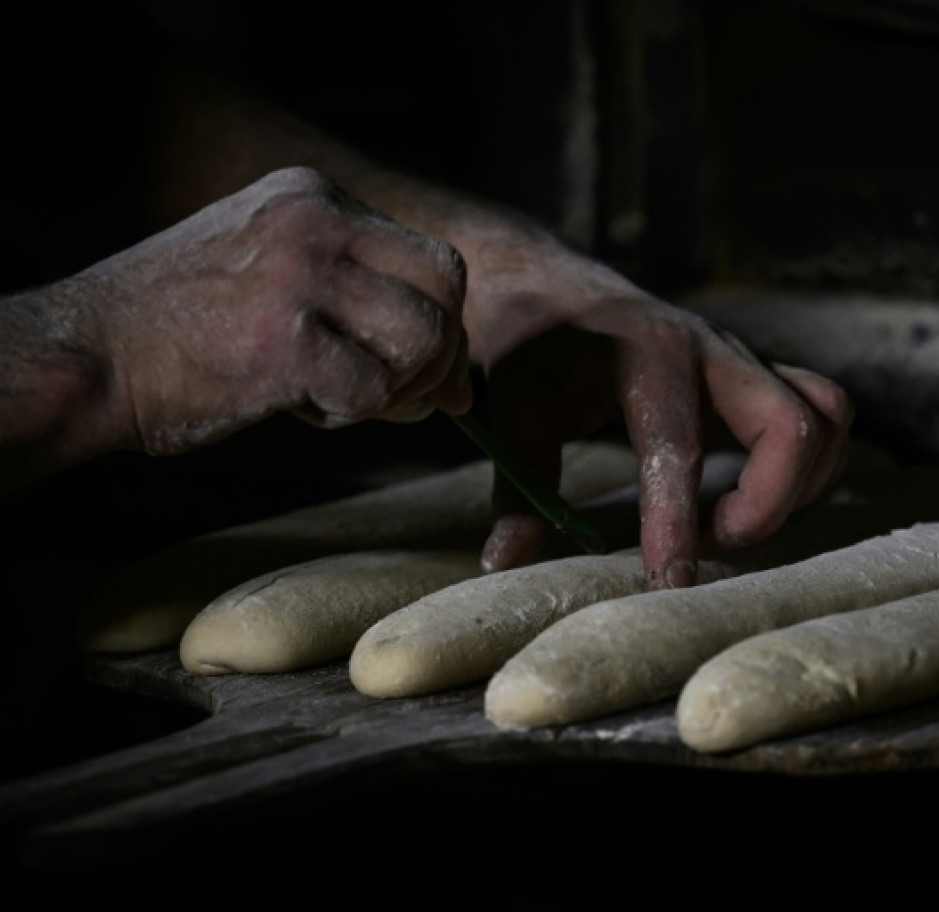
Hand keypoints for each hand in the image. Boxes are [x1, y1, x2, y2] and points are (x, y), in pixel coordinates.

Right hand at [82, 166, 469, 454]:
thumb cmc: (185, 334)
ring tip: (336, 397)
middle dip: (435, 358)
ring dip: (396, 389)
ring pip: (423, 340)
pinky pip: (372, 392)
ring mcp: (299, 276)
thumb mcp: (277, 280)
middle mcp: (314, 221)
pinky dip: (346, 416)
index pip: (432, 258)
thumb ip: (364, 309)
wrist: (85, 357)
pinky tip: (296, 406)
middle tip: (393, 397)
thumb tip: (464, 386)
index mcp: (312, 198)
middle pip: (445, 290)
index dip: (441, 324)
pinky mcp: (282, 340)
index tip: (419, 372)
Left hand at [473, 285, 853, 589]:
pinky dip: (809, 467)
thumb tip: (504, 566)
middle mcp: (715, 351)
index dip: (678, 524)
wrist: (554, 283)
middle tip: (710, 544)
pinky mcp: (761, 374)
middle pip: (794, 426)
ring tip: (731, 523)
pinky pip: (825, 414)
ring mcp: (747, 360)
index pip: (679, 448)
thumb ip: (519, 489)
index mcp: (649, 356)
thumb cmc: (536, 344)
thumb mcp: (517, 408)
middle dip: (766, 505)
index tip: (668, 585)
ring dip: (798, 486)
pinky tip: (751, 498)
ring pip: (827, 417)